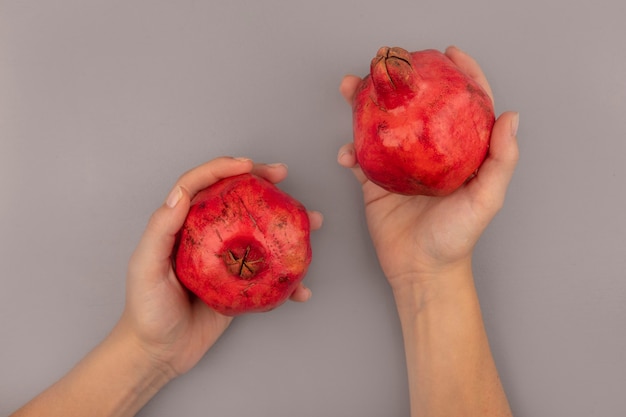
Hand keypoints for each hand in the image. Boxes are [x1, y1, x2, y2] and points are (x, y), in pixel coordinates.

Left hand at [117, 157, 322, 378]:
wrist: (159, 352)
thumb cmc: (146, 311)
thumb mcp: (144, 268)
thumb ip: (159, 231)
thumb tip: (180, 194)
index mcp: (181, 227)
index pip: (200, 186)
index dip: (223, 168)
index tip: (248, 165)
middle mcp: (206, 237)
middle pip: (235, 200)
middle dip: (262, 184)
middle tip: (283, 177)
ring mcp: (226, 260)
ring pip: (259, 233)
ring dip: (286, 225)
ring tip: (310, 222)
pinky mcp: (240, 284)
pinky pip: (268, 274)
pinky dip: (287, 278)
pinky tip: (301, 284)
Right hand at [337, 46, 518, 287]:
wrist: (421, 270)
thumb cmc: (457, 238)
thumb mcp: (487, 199)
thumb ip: (502, 160)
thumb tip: (512, 116)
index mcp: (458, 153)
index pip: (463, 105)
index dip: (460, 75)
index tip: (448, 54)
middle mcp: (429, 154)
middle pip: (414, 107)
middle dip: (398, 84)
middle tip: (385, 66)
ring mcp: (400, 166)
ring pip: (381, 126)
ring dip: (362, 106)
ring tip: (349, 90)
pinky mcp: (376, 182)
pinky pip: (360, 158)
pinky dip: (349, 150)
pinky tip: (345, 152)